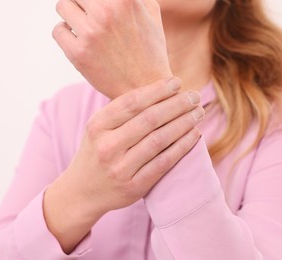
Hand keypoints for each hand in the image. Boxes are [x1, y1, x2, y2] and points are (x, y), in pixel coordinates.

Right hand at [43, 78, 204, 251]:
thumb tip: (162, 89)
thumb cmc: (98, 151)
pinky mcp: (134, 186)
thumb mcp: (99, 127)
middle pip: (149, 119)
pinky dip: (182, 146)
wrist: (83, 191)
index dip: (158, 90)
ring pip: (159, 139)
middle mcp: (107, 146)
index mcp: (97, 125)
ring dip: (183, 123)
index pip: (132, 102)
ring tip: (198, 112)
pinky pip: (164, 162)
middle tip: (195, 95)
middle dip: (177, 104)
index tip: (178, 82)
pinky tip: (194, 134)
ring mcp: (120, 168)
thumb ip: (122, 111)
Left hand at [53, 0, 171, 97]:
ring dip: (71, 14)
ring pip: (62, 6)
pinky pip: (57, 31)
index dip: (93, 0)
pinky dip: (66, 34)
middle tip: (90, 15)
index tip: (94, 6)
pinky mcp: (78, 53)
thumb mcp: (152, 13)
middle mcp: (105, 12)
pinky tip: (80, 41)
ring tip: (84, 26)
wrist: (146, 88)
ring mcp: (90, 33)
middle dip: (82, 2)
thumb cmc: (151, 50)